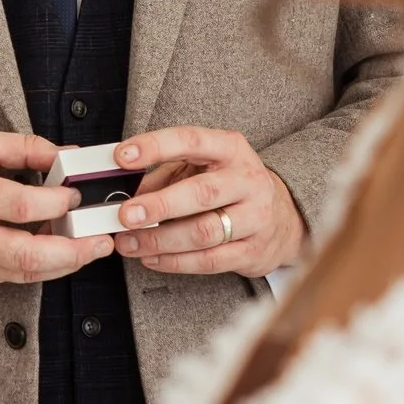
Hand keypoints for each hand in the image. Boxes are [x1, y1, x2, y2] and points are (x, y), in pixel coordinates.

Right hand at [0, 130, 116, 288]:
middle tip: (100, 241)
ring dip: (64, 263)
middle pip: (27, 255)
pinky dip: (40, 266)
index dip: (58, 204)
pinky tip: (55, 250)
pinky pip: (12, 277)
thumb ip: (24, 148)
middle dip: (74, 251)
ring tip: (87, 248)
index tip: (74, 196)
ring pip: (24, 274)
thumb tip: (67, 156)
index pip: (21, 206)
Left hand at [106, 126, 306, 277]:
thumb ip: (161, 174)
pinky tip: (151, 258)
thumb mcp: (198, 167)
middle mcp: (247, 180)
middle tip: (124, 215)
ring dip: (160, 240)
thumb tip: (121, 189)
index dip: (155, 147)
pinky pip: (210, 260)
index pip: (191, 141)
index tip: (122, 157)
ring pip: (204, 232)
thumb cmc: (228, 187)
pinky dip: (175, 262)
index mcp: (230, 149)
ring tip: (129, 242)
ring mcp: (255, 218)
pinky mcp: (253, 251)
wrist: (282, 218)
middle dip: (159, 205)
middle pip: (202, 193)